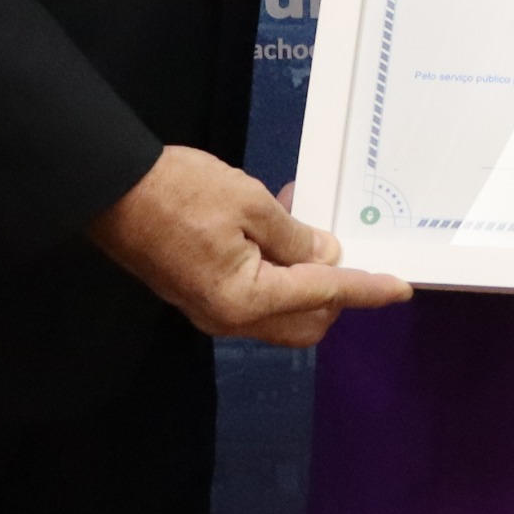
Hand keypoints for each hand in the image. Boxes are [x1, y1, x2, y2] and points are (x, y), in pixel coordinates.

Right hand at [88, 147, 409, 347]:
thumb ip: (295, 237)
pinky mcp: (201, 298)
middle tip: (339, 242)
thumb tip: (327, 257)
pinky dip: (280, 276)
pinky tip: (278, 234)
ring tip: (305, 228)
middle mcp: (230, 319)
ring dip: (307, 282)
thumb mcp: (250, 203)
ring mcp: (213, 313)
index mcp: (246, 299)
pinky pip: (258, 301)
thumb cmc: (180, 191)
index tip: (400, 289)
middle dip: (336, 290)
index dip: (366, 289)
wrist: (112, 192)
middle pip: (307, 321)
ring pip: (283, 314)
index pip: (325, 295)